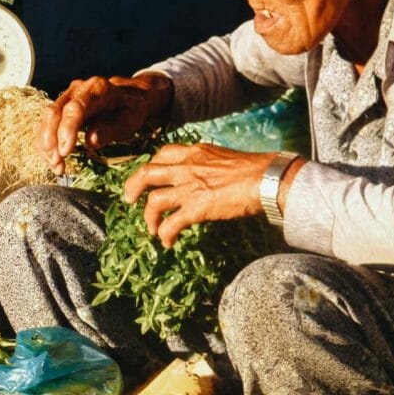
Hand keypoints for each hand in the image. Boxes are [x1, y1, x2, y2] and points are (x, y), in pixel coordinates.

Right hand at [36, 73, 172, 174]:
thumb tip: (90, 142)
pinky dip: (47, 144)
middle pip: (54, 112)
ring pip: (47, 119)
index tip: (65, 151)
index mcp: (97, 89)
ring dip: (46, 144)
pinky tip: (53, 161)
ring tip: (56, 166)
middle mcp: (77, 89)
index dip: (67, 129)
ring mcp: (67, 97)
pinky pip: (47, 125)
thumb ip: (111, 129)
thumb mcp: (130, 120)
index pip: (76, 108)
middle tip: (57, 163)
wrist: (129, 96)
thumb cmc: (131, 110)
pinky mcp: (61, 108)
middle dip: (51, 139)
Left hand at [122, 143, 276, 247]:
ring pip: (153, 202)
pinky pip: (171, 224)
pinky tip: (168, 242)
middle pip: (146, 173)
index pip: (162, 154)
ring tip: (152, 229)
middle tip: (128, 199)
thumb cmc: (252, 168)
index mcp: (193, 152)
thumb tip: (205, 175)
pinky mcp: (196, 209)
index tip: (149, 177)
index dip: (151, 166)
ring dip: (148, 218)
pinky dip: (165, 235)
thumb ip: (207, 164)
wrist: (265, 179)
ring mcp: (189, 188)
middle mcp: (186, 168)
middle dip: (132, 187)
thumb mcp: (222, 157)